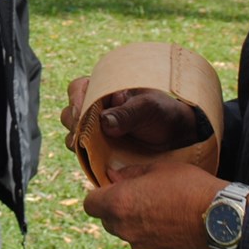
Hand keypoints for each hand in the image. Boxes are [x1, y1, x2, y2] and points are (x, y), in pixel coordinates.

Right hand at [60, 81, 203, 153]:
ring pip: (73, 133)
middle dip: (73, 122)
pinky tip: (90, 159)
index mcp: (105, 90)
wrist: (177, 137)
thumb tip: (103, 122)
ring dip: (75, 140)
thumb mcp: (148, 108)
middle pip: (71, 112)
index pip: (79, 88)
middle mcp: (96, 109)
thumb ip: (127, 114)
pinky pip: (84, 152)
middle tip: (81, 133)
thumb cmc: (163, 114)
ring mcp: (96, 131)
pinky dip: (84, 156)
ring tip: (83, 147)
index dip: (76, 99)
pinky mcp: (99, 150)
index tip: (81, 113)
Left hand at [85, 159, 221, 248]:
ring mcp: (139, 246)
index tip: (114, 189)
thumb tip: (112, 176)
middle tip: (142, 197)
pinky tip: (172, 227)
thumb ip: (130, 173)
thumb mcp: (159, 168)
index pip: (89, 204)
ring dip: (135, 224)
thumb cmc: (190, 186)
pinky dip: (152, 238)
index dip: (99, 195)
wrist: (220, 218)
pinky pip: (145, 246)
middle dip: (117, 209)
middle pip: (107, 220)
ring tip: (162, 211)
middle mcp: (124, 228)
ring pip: (127, 234)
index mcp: (119, 203)